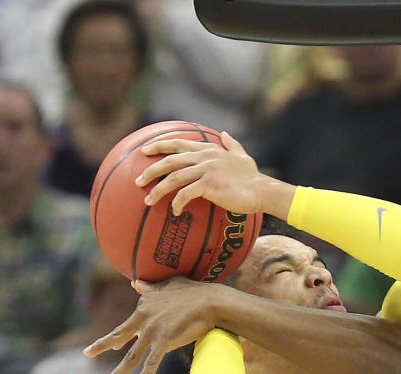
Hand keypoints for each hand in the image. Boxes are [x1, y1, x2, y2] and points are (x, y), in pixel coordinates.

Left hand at [84, 277, 230, 373]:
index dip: (120, 335)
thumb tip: (135, 282)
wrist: (211, 301)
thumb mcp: (169, 285)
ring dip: (118, 373)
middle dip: (101, 346)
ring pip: (132, 356)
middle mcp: (144, 318)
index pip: (129, 323)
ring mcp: (153, 331)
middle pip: (119, 335)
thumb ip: (151, 287)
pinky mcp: (165, 341)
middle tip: (86, 353)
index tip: (115, 344)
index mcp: (144, 305)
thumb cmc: (195, 291)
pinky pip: (152, 362)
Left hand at [135, 131, 291, 217]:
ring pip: (173, 178)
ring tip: (147, 201)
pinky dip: (177, 203)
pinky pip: (186, 194)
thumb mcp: (242, 156)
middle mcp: (205, 157)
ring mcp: (207, 170)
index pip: (178, 143)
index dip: (159, 146)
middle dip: (150, 170)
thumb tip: (225, 134)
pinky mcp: (210, 185)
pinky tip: (174, 211)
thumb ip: (232, 144)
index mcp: (209, 149)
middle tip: (138, 181)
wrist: (262, 190)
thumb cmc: (253, 177)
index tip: (144, 151)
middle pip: (170, 161)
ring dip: (157, 190)